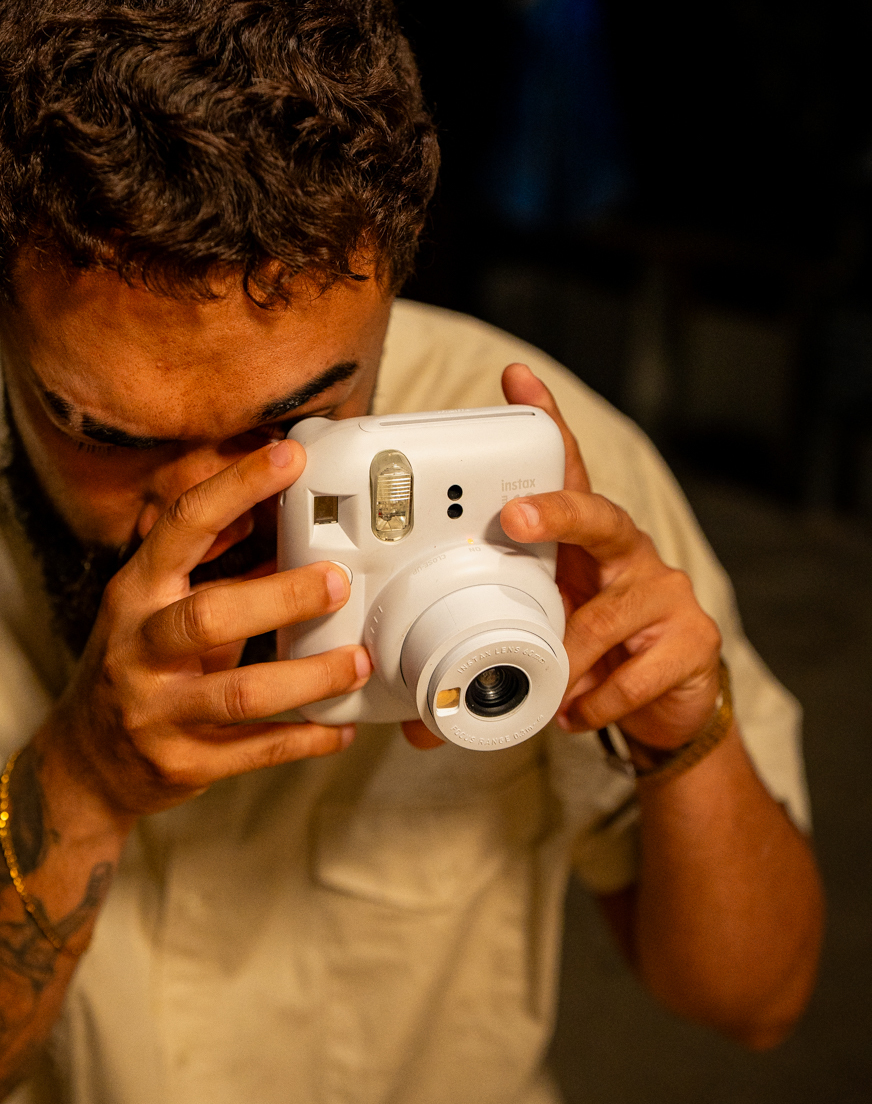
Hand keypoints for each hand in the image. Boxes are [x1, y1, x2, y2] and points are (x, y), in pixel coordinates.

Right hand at [42, 438, 369, 823]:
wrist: (87, 762)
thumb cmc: (138, 666)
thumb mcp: (159, 605)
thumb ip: (216, 566)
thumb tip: (281, 516)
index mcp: (136, 593)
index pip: (183, 527)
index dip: (236, 487)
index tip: (288, 457)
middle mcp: (139, 647)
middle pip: (208, 616)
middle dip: (280, 597)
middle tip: (338, 582)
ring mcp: (157, 711)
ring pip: (239, 695)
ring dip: (307, 677)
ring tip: (357, 662)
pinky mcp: (182, 763)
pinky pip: (252, 752)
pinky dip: (304, 740)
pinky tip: (342, 727)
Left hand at [497, 363, 722, 751]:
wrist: (664, 712)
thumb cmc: (592, 658)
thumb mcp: (537, 640)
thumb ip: (479, 667)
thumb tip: (411, 723)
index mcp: (581, 542)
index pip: (565, 469)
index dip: (546, 421)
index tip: (516, 380)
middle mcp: (626, 552)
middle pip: (596, 512)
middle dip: (554, 510)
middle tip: (514, 517)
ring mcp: (664, 591)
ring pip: (607, 613)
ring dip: (569, 656)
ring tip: (549, 687)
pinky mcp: (692, 638)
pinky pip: (633, 673)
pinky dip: (597, 700)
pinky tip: (578, 713)